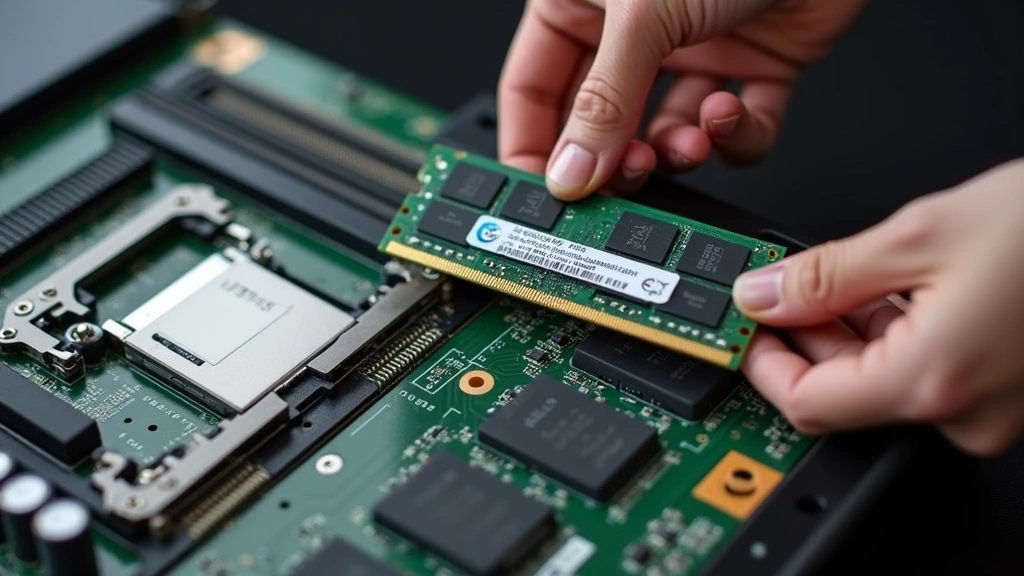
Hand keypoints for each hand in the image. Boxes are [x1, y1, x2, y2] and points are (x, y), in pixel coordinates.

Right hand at [497, 0, 867, 199]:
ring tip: (687, 145)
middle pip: (602, 123)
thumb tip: (572, 172)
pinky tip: (728, 112)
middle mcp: (632, 32)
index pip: (534, 90)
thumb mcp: (642, 18)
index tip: (545, 196)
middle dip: (615, 159)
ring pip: (668, 135)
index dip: (534, 147)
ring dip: (678, 153)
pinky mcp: (753, 67)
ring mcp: (693, 51)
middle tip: (622, 178)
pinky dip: (736, 137)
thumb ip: (603, 104)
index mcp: (581, 3)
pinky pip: (735, 130)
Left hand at [733, 159, 1023, 455]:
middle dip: (805, 337)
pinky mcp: (1009, 392)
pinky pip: (929, 374)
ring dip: (851, 331)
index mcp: (932, 382)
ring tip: (843, 275)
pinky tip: (894, 289)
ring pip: (886, 381)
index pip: (806, 402)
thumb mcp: (919, 234)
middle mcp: (963, 414)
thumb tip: (763, 292)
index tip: (743, 326)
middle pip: (844, 392)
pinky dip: (898, 335)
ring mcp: (990, 409)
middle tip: (783, 285)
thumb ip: (824, 274)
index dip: (762, 362)